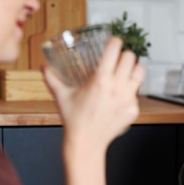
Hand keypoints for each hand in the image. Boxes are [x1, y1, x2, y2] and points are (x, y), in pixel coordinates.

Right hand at [42, 36, 144, 157]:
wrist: (86, 143)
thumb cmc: (74, 120)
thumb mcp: (61, 96)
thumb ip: (52, 78)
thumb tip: (43, 67)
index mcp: (100, 80)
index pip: (115, 49)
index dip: (115, 42)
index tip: (113, 41)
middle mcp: (117, 87)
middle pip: (130, 57)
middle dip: (124, 55)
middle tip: (118, 59)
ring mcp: (128, 99)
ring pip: (140, 73)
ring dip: (132, 69)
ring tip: (124, 72)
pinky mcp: (133, 109)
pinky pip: (137, 93)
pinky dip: (130, 91)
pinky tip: (120, 95)